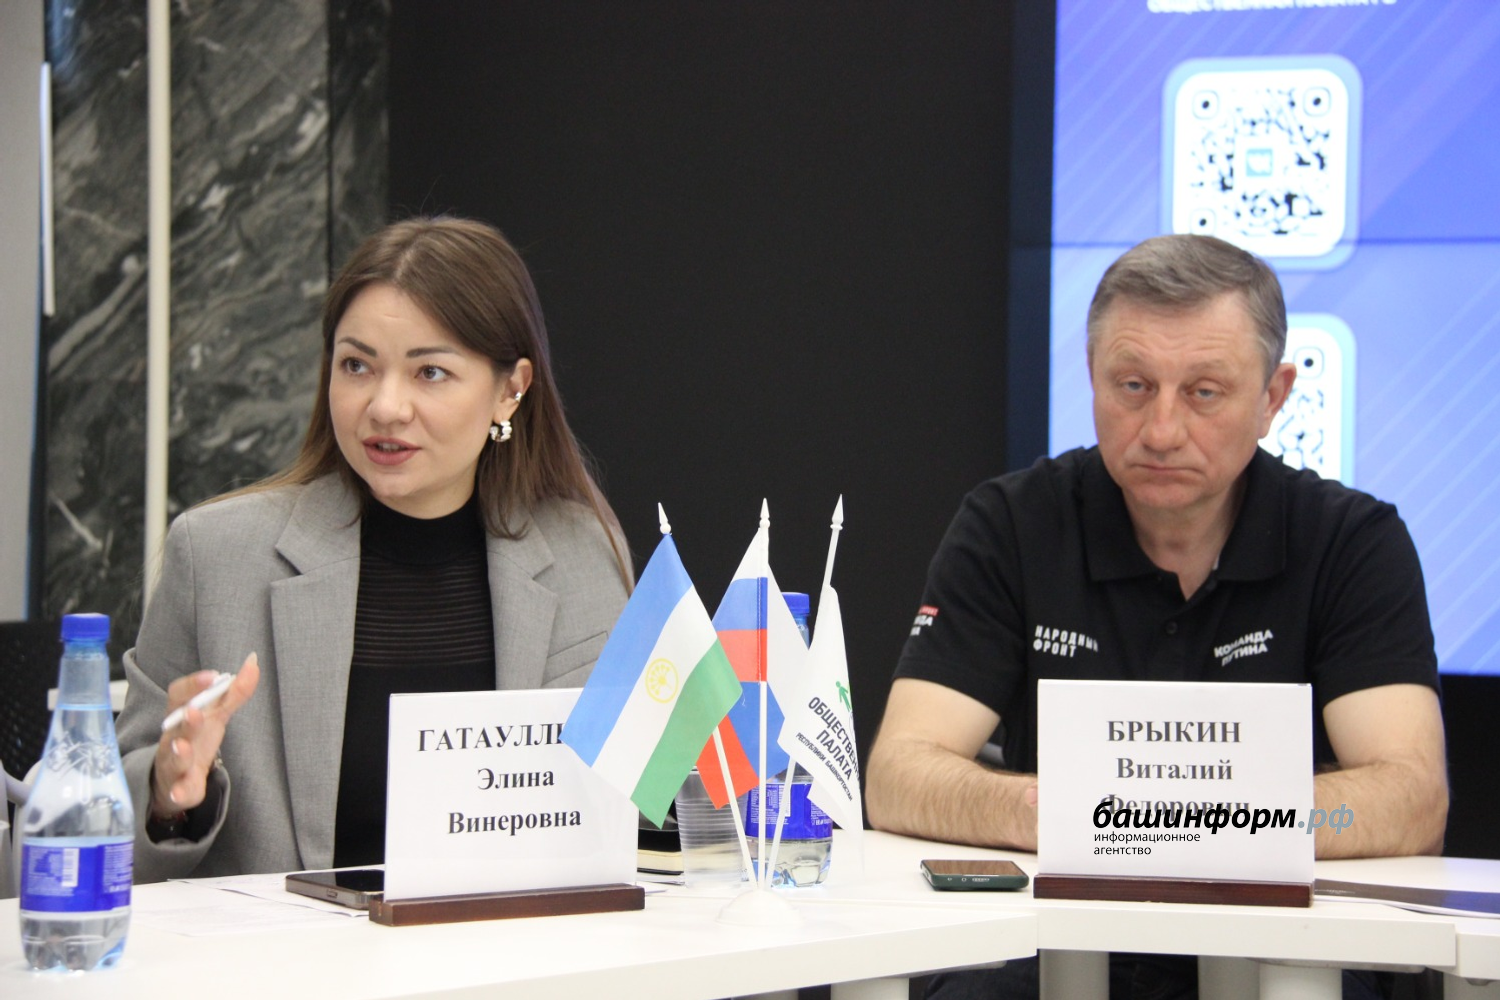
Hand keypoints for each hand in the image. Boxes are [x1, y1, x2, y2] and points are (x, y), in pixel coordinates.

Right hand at [150, 652, 259, 818]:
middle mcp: (174, 737)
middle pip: (177, 726)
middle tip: (194, 710)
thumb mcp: (217, 715)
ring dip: (177, 753)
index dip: (194, 684)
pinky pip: (178, 790)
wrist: (175, 778)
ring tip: (182, 747)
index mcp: (183, 715)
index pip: (180, 694)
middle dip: (186, 719)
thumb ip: (234, 692)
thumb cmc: (197, 738)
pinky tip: (181, 792)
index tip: (215, 676)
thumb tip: (253, 661)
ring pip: (172, 758)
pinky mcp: (180, 788)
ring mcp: (174, 763)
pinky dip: (179, 791)